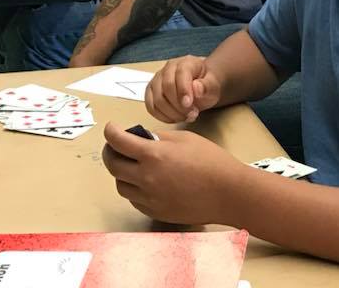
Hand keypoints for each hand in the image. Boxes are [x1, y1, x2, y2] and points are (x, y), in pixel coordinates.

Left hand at [101, 122, 242, 224]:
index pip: (118, 142)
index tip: (111, 128)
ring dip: (121, 173)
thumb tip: (143, 140)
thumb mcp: (185, 139)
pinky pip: (134, 199)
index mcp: (154, 155)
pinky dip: (134, 189)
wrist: (227, 192)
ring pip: (121, 185)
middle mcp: (146, 178)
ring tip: (132, 166)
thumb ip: (159, 138)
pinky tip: (145, 182)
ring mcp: (149, 198)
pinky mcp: (154, 212)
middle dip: (110, 152)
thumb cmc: (211, 161)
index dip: (111, 131)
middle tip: (116, 147)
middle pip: (113, 165)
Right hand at [145, 56, 221, 123]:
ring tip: (186, 116)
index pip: (180, 74)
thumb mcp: (213, 85)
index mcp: (185, 63)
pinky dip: (162, 116)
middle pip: (166, 87)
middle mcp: (168, 69)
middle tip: (192, 114)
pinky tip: (175, 118)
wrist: (200, 88)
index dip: (184, 91)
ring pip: (157, 99)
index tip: (190, 105)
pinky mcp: (151, 92)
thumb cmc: (205, 86)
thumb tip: (196, 88)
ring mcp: (157, 80)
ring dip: (171, 113)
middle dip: (179, 105)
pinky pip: (151, 107)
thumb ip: (207, 86)